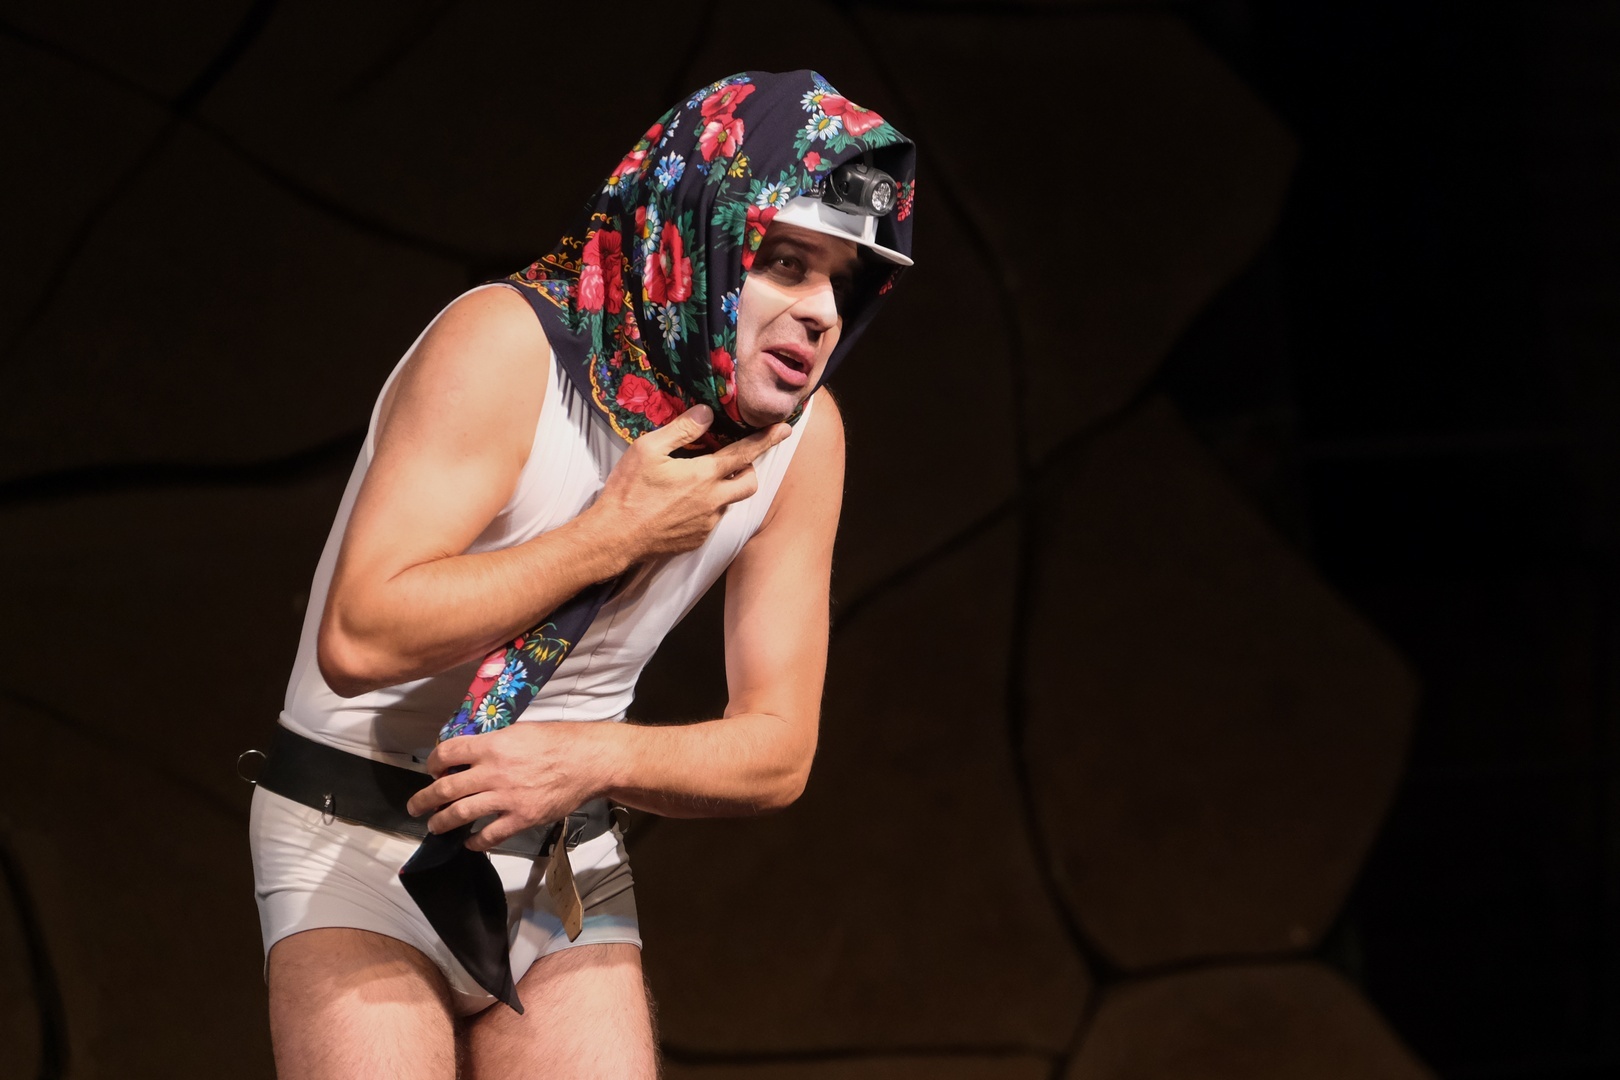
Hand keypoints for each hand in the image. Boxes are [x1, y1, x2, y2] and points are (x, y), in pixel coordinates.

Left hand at [405, 722, 614, 851]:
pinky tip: (470, 842)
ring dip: (442, 822)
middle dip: (424, 799)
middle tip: (415, 807)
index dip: (433, 763)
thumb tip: (470, 754)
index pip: (447, 753)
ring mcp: (506, 798)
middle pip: (445, 788)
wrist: (587, 761)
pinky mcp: (521, 818)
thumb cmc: (557, 740)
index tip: (432, 771)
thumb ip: (492, 742)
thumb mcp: (519, 731)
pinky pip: (490, 835)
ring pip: (460, 814)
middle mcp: (493, 772)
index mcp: (491, 745)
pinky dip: (475, 842)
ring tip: (435, 826)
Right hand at [589, 405, 789, 562]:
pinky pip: (711, 520)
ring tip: (695, 483)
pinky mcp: (697, 540)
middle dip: (749, 470)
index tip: (785, 429)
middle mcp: (713, 501)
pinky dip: (705, 509)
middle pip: (750, 484)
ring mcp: (706, 524)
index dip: (766, 440)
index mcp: (703, 476)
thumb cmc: (629, 491)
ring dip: (722, 490)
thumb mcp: (648, 449)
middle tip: (732, 462)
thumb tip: (707, 413)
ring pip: (728, 502)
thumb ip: (682, 430)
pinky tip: (681, 505)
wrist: (614, 537)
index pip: (745, 454)